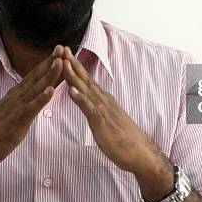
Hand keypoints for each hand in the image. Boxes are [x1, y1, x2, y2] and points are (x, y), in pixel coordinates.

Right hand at [0, 45, 64, 171]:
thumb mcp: (13, 112)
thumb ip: (23, 102)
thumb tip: (34, 95)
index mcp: (17, 95)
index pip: (36, 75)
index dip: (49, 63)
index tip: (61, 51)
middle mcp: (17, 97)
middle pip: (38, 76)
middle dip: (52, 62)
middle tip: (64, 47)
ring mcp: (16, 107)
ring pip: (36, 88)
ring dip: (49, 75)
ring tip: (60, 62)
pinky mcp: (16, 121)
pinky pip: (30, 108)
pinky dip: (41, 99)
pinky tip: (51, 91)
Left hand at [61, 47, 173, 199]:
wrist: (140, 153)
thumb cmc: (123, 139)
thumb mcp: (107, 120)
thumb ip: (97, 109)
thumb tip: (89, 102)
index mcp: (102, 100)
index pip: (86, 80)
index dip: (75, 66)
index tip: (65, 54)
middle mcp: (103, 101)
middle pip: (85, 79)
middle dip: (72, 64)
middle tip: (61, 48)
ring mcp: (103, 110)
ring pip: (86, 90)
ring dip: (74, 76)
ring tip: (64, 63)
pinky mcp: (102, 123)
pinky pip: (90, 109)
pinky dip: (80, 99)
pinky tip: (71, 91)